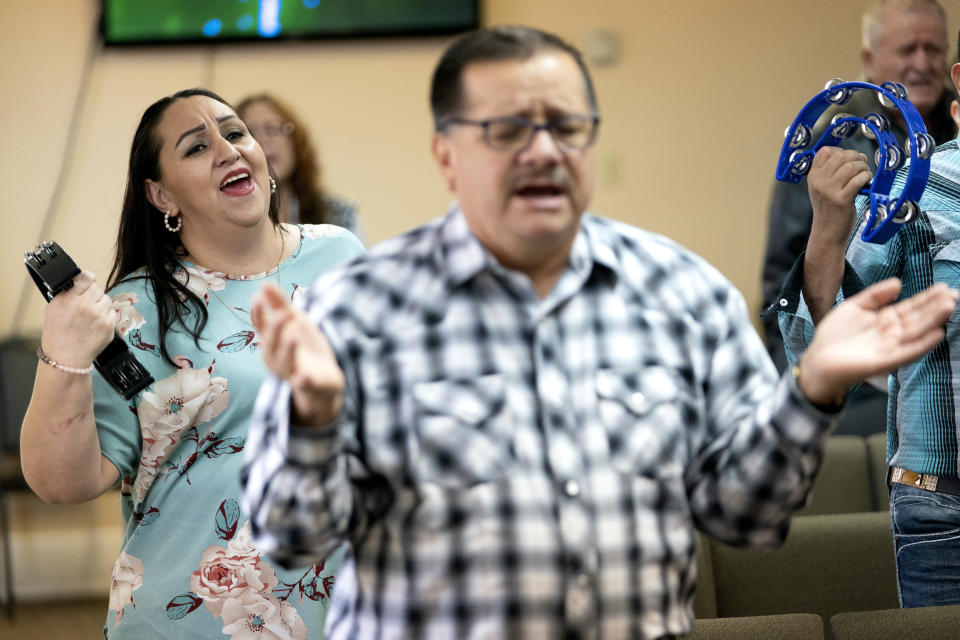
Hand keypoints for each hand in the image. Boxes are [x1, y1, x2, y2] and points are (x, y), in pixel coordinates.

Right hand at [41, 270, 117, 367]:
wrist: (65, 359)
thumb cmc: (58, 336)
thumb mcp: (53, 309)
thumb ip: (66, 295)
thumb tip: (79, 283)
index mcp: (68, 299)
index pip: (86, 277)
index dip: (88, 279)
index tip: (88, 282)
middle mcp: (83, 305)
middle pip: (99, 287)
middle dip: (95, 294)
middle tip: (89, 303)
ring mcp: (98, 314)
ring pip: (107, 299)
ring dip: (102, 305)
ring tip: (92, 316)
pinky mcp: (108, 324)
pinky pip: (114, 313)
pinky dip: (108, 317)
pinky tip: (98, 324)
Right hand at [251, 283, 343, 426]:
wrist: (324, 377)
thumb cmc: (304, 346)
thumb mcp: (294, 322)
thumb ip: (280, 304)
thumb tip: (264, 283)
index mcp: (272, 340)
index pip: (260, 326)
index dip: (258, 314)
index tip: (257, 299)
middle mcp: (276, 357)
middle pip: (271, 344)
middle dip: (275, 330)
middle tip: (282, 315)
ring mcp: (290, 372)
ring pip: (284, 362)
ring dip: (287, 349)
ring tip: (292, 336)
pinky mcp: (307, 384)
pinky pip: (302, 383)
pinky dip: (302, 380)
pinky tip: (303, 375)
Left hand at [799, 279, 957, 405]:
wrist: (817, 360)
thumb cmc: (834, 336)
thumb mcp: (854, 307)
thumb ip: (875, 295)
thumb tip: (899, 282)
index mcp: (886, 320)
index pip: (912, 307)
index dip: (927, 297)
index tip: (944, 287)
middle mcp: (892, 333)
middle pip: (918, 318)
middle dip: (936, 306)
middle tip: (954, 294)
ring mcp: (889, 347)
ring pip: (916, 332)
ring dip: (933, 320)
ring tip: (949, 306)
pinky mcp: (884, 361)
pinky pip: (907, 352)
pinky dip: (922, 344)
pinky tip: (936, 334)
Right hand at [807, 146, 871, 246]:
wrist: (827, 231)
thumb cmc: (829, 209)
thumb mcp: (821, 188)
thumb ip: (828, 172)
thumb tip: (850, 155)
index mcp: (813, 176)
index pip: (824, 151)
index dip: (840, 150)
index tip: (848, 157)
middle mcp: (819, 181)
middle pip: (840, 156)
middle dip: (855, 156)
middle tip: (862, 163)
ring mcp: (829, 191)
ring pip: (851, 166)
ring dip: (863, 166)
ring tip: (865, 172)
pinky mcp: (842, 199)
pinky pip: (858, 180)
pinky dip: (866, 176)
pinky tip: (867, 180)